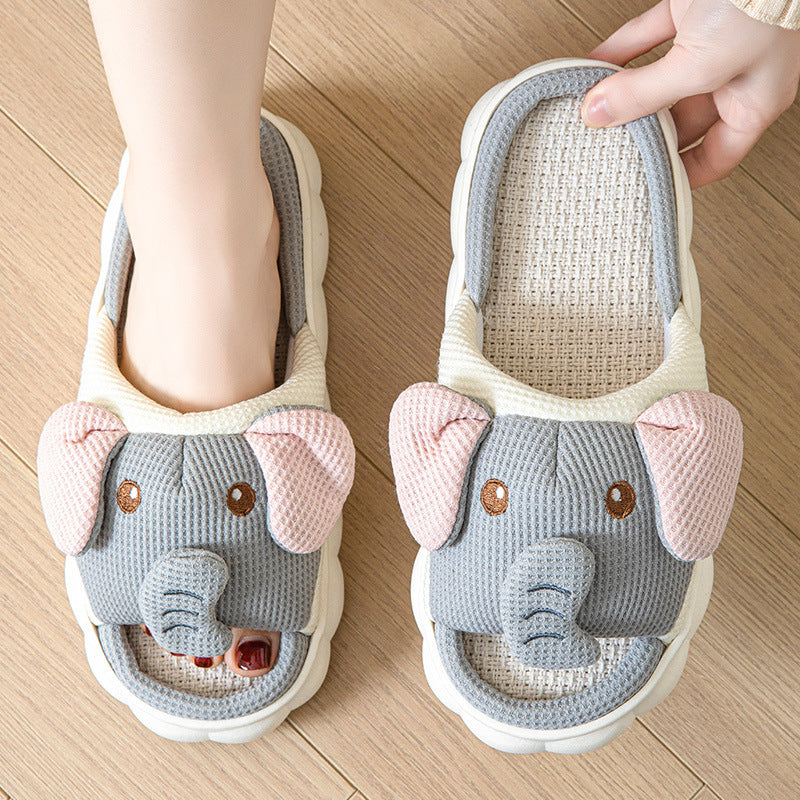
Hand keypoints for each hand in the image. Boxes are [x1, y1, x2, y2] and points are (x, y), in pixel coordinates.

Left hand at [580, 0, 799, 186]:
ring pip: (658, 80)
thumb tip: (597, 114)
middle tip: (607, 146)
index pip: (714, 158)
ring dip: (624, 92)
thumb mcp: (701, 67)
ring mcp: (712, 43)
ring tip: (592, 109)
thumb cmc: (768, 1)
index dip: (681, 175)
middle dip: (641, 130)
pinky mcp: (691, 11)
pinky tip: (594, 68)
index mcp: (755, 103)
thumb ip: (645, 94)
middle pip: (678, 121)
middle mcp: (734, 77)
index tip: (644, 184)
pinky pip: (647, 40)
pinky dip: (620, 53)